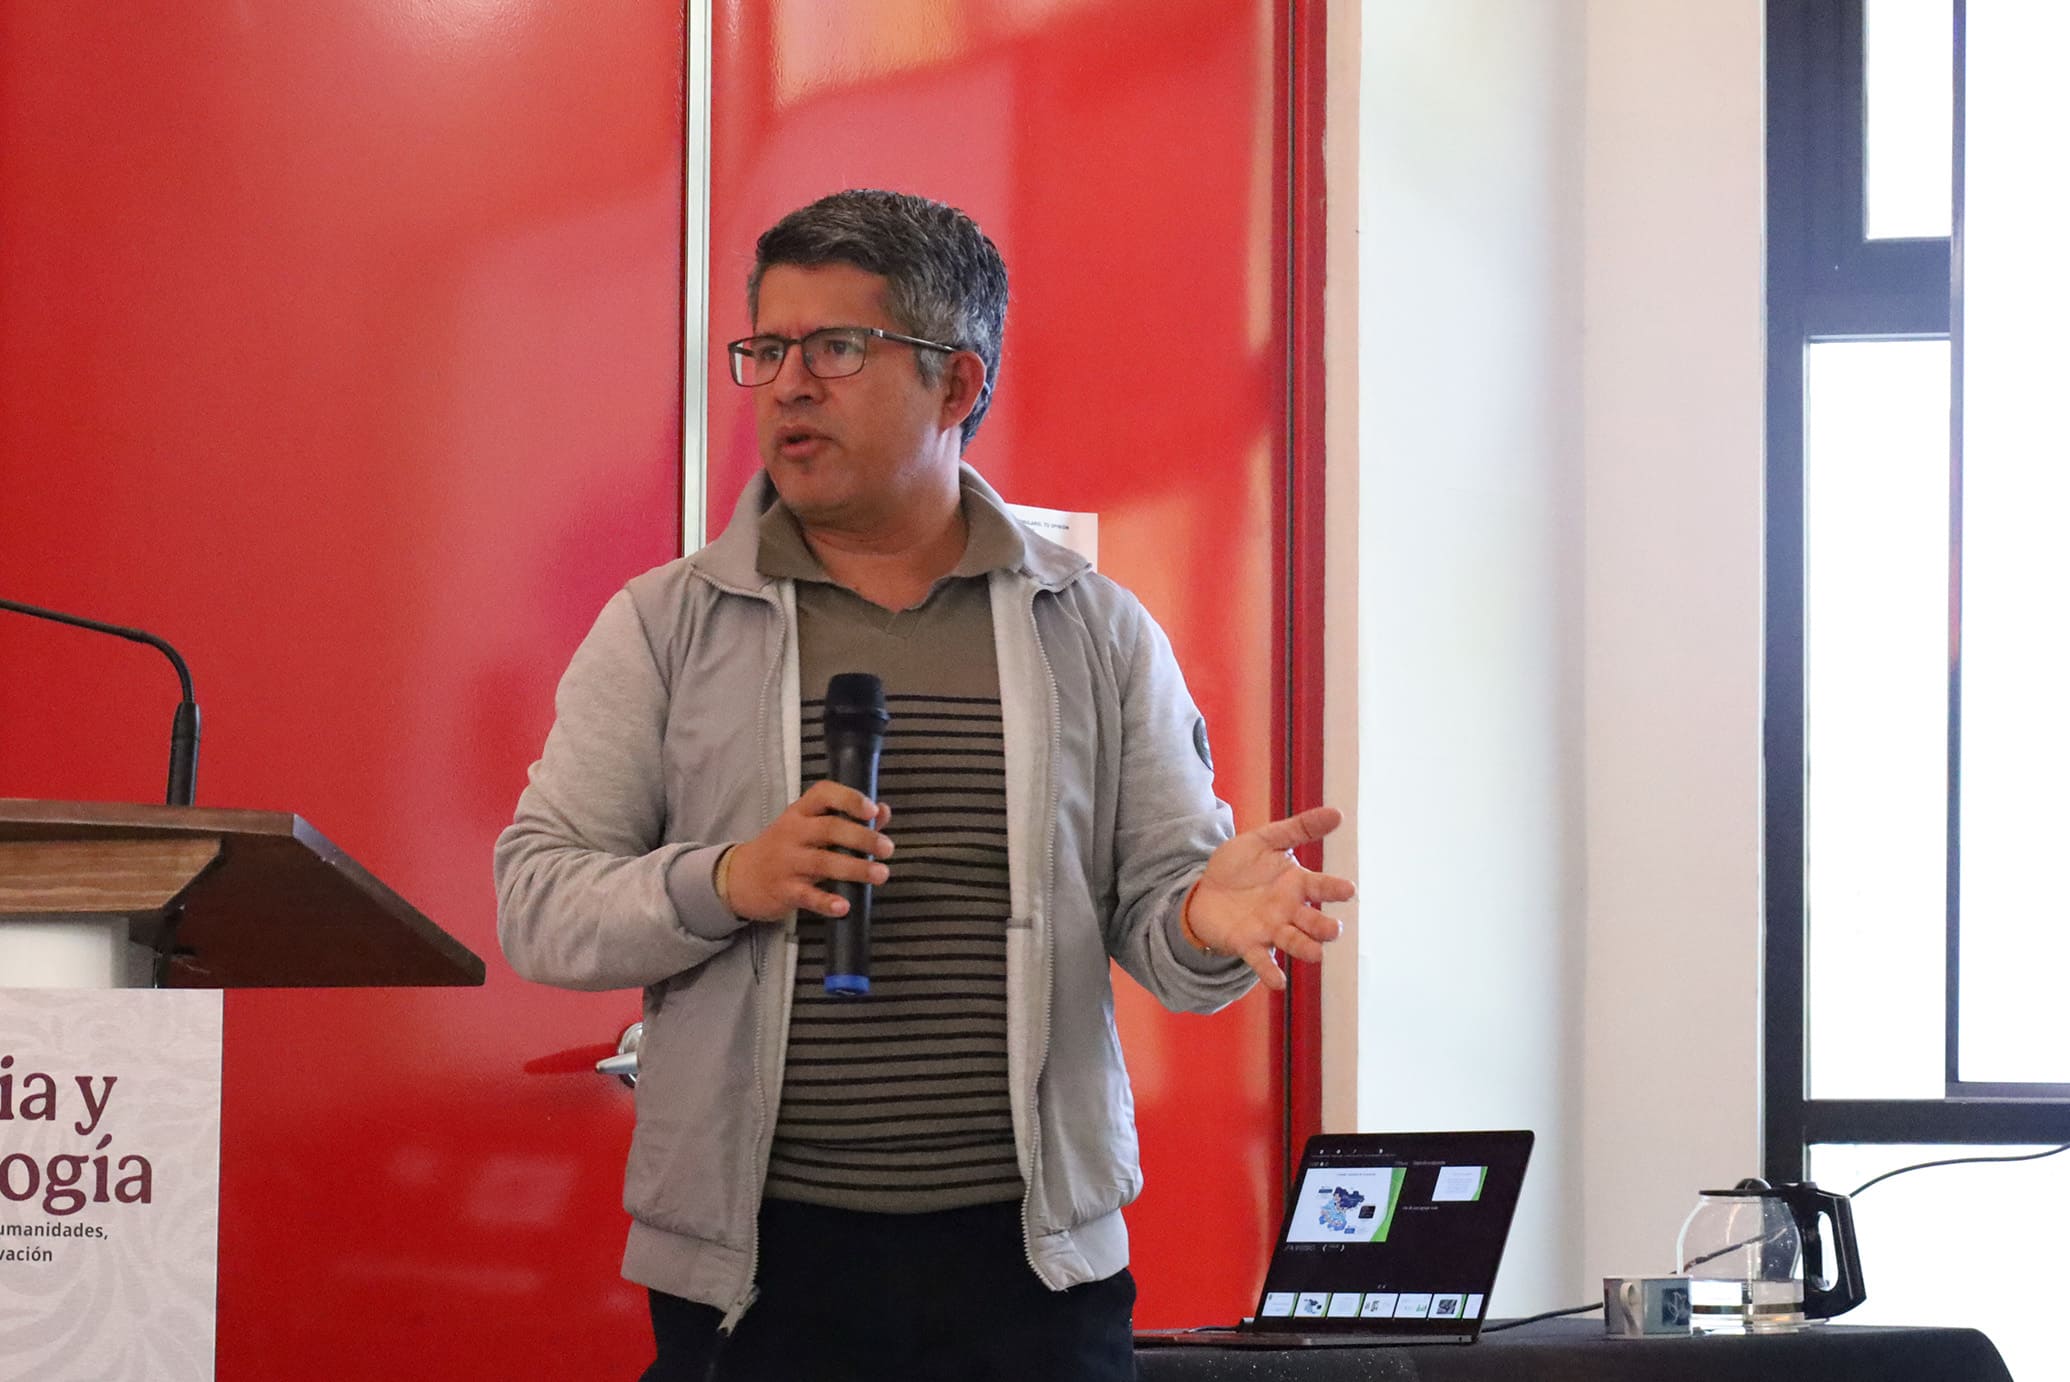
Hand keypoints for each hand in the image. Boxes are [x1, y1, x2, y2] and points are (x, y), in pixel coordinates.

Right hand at [722, 780, 892, 921]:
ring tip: (881, 874)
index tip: (872, 810)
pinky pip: (807, 896)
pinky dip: (826, 902)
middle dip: (862, 838)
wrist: (739, 877)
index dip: (849, 799)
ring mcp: (787, 862)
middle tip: (887, 848)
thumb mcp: (808, 826)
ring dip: (854, 868)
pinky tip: (844, 906)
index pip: (823, 794)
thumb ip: (847, 817)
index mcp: (800, 813)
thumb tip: (883, 811)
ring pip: (823, 862)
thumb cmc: (785, 847)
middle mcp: (793, 833)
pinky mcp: (784, 891)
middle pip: (829, 829)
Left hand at [1184, 805, 1352, 990]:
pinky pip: (1261, 960)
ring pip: (1293, 941)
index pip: (1320, 886)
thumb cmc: (1239, 866)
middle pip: (1312, 921)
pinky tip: (1278, 983)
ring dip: (1305, 949)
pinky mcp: (1248, 944)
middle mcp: (1288, 910)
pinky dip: (1270, 972)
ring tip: (1316, 955)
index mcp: (1295, 884)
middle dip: (1323, 927)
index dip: (1334, 889)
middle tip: (1334, 930)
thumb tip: (1337, 813)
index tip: (1349, 890)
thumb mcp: (1264, 840)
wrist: (1203, 889)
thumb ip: (1298, 829)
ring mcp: (1269, 929)